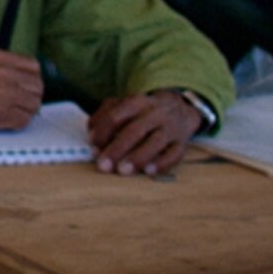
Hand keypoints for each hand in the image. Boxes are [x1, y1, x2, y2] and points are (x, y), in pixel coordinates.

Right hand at [0, 50, 44, 129]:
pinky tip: (5, 119)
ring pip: (33, 105)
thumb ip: (5, 66)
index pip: (34, 67)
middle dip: (31, 95)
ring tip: (11, 111)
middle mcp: (2, 73)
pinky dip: (17, 122)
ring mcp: (1, 93)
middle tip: (21, 101)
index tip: (27, 85)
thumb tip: (27, 77)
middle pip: (37, 86)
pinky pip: (22, 120)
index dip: (32, 78)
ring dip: (26, 110)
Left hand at [85, 92, 201, 175]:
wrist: (179, 107)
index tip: (93, 147)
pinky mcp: (181, 142)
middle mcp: (154, 113)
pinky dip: (162, 163)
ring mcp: (170, 127)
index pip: (115, 116)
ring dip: (138, 157)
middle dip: (117, 149)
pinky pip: (174, 154)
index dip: (102, 132)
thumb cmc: (143, 112)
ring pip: (155, 142)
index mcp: (136, 102)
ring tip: (123, 170)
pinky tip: (148, 171)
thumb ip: (105, 115)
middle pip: (134, 130)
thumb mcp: (124, 105)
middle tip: (103, 165)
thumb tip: (91, 134)